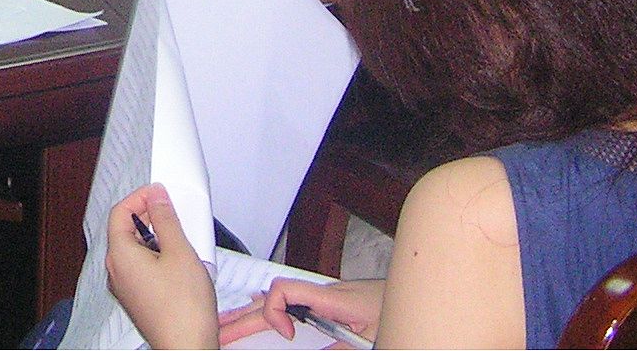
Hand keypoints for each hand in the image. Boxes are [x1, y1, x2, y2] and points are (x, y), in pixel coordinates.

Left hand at [106, 186, 216, 350]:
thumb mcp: (179, 251)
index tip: (159, 193)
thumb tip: (156, 197)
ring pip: (135, 250)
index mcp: (120, 256)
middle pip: (125, 230)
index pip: (119, 212)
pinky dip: (157, 258)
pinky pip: (142, 269)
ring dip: (156, 239)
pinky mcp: (138, 300)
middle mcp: (117, 272)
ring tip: (182, 240)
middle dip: (149, 218)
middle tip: (173, 214)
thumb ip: (166, 219)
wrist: (187, 347)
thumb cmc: (183, 309)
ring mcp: (126, 288)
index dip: (140, 197)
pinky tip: (180, 264)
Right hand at [218, 278, 383, 345]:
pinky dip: (269, 308)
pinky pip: (291, 300)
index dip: (275, 313)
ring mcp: (324, 295)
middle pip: (273, 299)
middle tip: (220, 330)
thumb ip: (339, 346)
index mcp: (331, 298)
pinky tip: (257, 311)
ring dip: (253, 312)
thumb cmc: (397, 309)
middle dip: (244, 316)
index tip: (287, 336)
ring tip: (227, 323)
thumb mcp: (369, 336)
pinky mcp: (330, 300)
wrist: (417, 293)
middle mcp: (323, 293)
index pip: (286, 291)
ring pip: (279, 299)